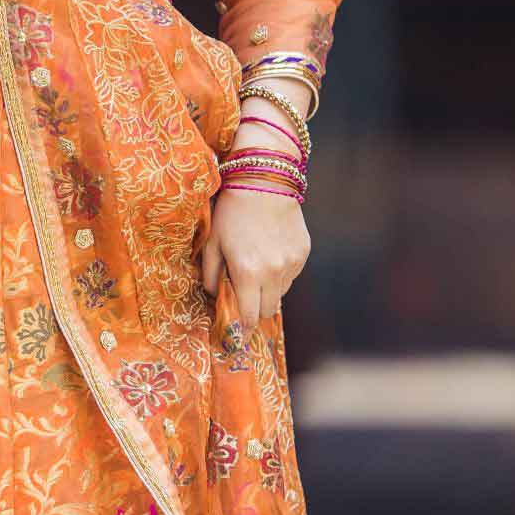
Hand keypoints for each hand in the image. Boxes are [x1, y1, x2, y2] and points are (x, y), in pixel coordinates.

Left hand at [197, 188, 309, 324]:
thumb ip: (211, 276)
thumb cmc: (231, 211)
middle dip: (255, 309)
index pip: (248, 317)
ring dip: (268, 290)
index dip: (241, 328)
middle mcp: (274, 272)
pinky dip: (280, 273)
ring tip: (256, 267)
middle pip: (267, 311)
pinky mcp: (303, 252)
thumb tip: (215, 298)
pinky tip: (270, 251)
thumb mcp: (212, 243)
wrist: (264, 180)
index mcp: (248, 273)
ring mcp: (292, 263)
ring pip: (281, 293)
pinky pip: (291, 275)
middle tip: (244, 298)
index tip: (236, 333)